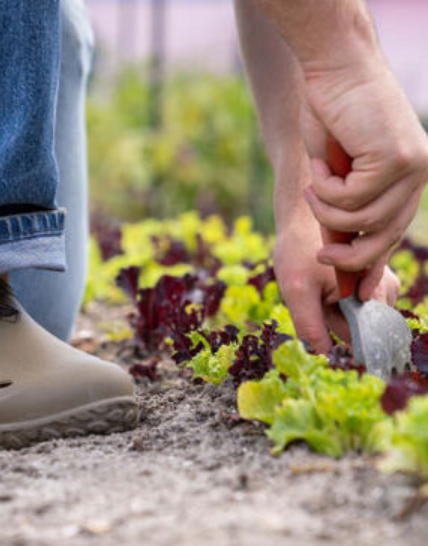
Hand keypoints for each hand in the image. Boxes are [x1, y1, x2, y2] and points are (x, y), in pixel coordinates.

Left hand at [274, 207, 400, 354]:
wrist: (303, 215)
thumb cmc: (299, 248)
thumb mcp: (296, 288)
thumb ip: (310, 324)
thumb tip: (322, 357)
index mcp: (372, 294)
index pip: (363, 340)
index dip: (339, 343)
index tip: (321, 338)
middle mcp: (384, 291)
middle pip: (356, 331)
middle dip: (332, 324)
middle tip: (314, 298)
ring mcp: (377, 285)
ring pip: (351, 320)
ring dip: (330, 314)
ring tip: (316, 287)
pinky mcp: (369, 282)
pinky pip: (348, 307)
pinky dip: (330, 303)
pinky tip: (320, 283)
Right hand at [300, 58, 427, 280]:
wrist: (335, 69)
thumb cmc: (330, 117)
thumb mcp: (332, 175)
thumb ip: (340, 210)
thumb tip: (335, 252)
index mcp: (404, 179)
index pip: (392, 233)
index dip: (374, 264)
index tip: (359, 292)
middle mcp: (416, 175)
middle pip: (386, 238)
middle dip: (349, 257)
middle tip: (321, 256)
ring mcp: (411, 167)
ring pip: (364, 221)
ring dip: (327, 209)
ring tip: (314, 184)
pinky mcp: (398, 158)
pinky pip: (353, 198)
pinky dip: (327, 189)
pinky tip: (323, 166)